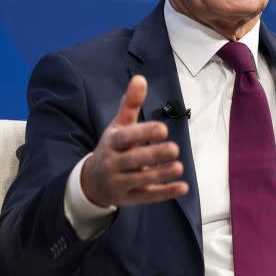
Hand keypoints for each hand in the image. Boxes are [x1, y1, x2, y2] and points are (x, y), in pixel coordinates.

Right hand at [80, 75, 187, 206]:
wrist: (92, 182)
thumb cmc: (113, 148)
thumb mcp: (118, 126)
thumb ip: (131, 104)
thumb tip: (140, 78)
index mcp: (112, 142)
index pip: (126, 137)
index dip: (143, 133)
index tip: (163, 128)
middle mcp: (113, 163)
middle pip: (133, 160)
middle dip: (153, 155)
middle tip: (174, 148)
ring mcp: (120, 182)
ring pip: (142, 179)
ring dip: (161, 174)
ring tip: (179, 166)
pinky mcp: (130, 197)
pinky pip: (148, 196)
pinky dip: (165, 193)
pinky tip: (183, 187)